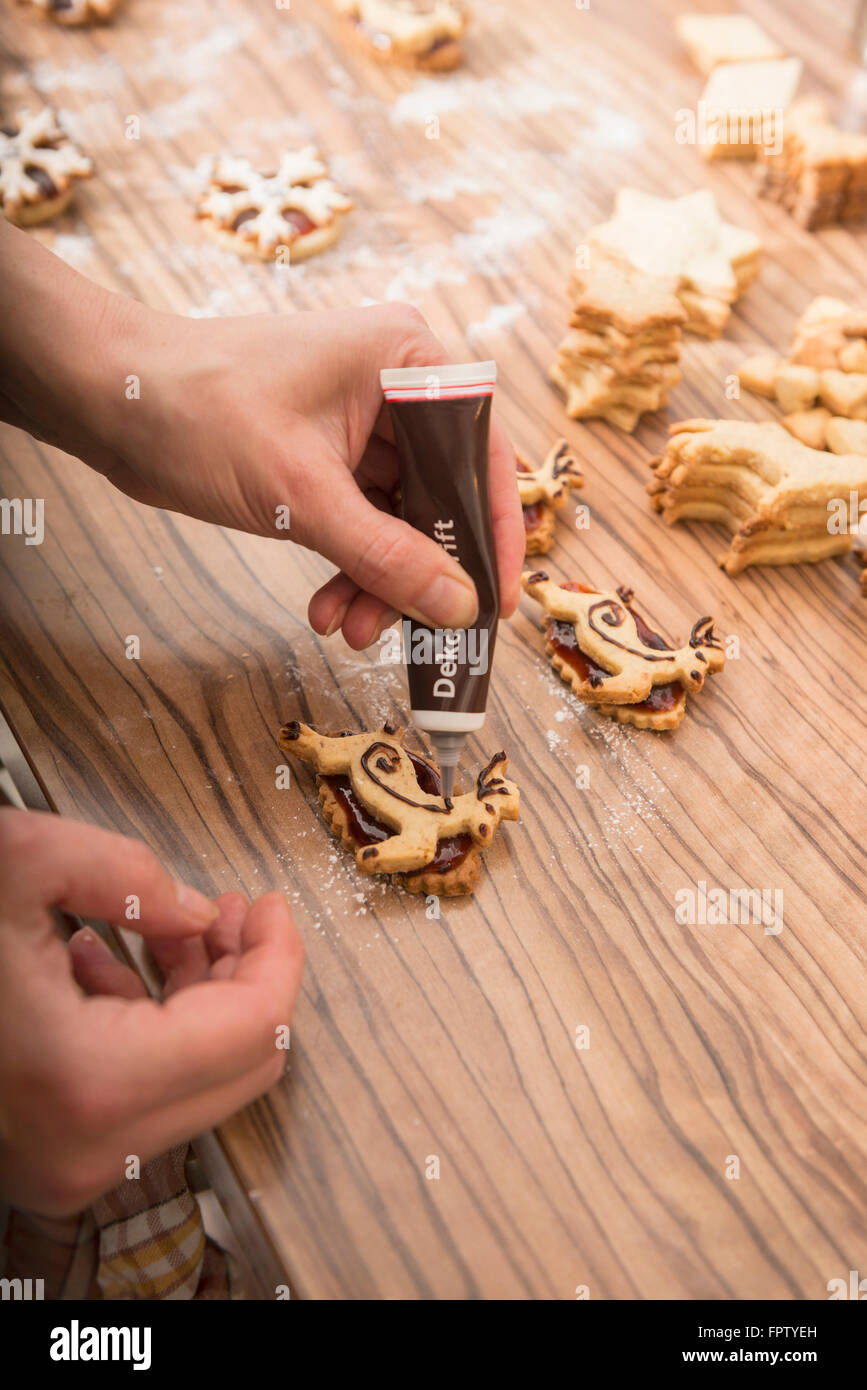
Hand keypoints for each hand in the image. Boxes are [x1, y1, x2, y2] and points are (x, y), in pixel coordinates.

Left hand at [0, 222, 523, 648]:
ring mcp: (360, 421)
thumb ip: (385, 556)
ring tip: (350, 629)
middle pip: (443, 495)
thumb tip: (458, 606)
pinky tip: (328, 608)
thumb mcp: (301, 495)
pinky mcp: (327, 455)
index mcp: (405, 361)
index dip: (493, 534)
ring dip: (381, 580)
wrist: (106, 399)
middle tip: (414, 636)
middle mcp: (394, 385)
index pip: (481, 454)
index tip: (494, 604)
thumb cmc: (195, 410)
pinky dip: (352, 567)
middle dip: (422, 571)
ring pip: (401, 519)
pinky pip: (364, 522)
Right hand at [0, 808, 302, 1215]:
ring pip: (196, 1081)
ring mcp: (68, 1164)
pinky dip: (154, 1027)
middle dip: (247, 976)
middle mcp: (88, 1147)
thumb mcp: (17, 864)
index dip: (278, 955)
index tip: (272, 904)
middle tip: (234, 911)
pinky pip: (142, 1094)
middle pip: (240, 1066)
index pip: (254, 1029)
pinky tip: (120, 966)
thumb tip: (194, 909)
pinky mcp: (52, 1154)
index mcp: (91, 1079)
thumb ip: (124, 873)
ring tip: (181, 926)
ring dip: (203, 997)